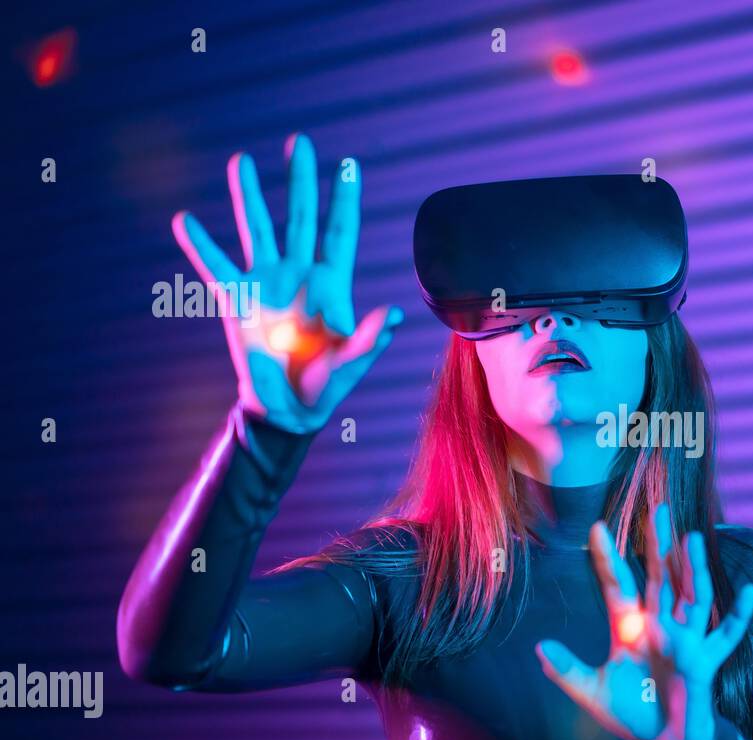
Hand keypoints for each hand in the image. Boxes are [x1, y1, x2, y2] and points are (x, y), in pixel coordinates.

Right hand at [172, 132, 402, 433]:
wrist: (286, 410)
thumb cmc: (326, 387)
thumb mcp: (351, 364)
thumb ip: (368, 339)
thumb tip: (394, 314)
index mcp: (332, 285)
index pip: (340, 232)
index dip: (344, 199)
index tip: (349, 163)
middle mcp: (299, 275)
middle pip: (300, 217)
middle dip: (300, 181)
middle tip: (298, 142)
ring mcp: (267, 283)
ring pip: (257, 229)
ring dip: (247, 196)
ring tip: (240, 161)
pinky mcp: (237, 300)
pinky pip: (215, 266)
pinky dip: (200, 245)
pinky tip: (184, 220)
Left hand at [536, 503, 752, 739]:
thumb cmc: (633, 712)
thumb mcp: (593, 693)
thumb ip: (567, 671)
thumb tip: (539, 647)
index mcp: (630, 629)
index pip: (618, 586)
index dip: (607, 559)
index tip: (596, 528)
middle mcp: (659, 626)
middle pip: (660, 578)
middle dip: (659, 545)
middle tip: (658, 509)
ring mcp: (685, 641)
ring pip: (692, 596)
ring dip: (693, 568)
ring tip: (692, 536)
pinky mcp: (705, 661)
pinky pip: (725, 636)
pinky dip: (738, 616)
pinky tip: (749, 591)